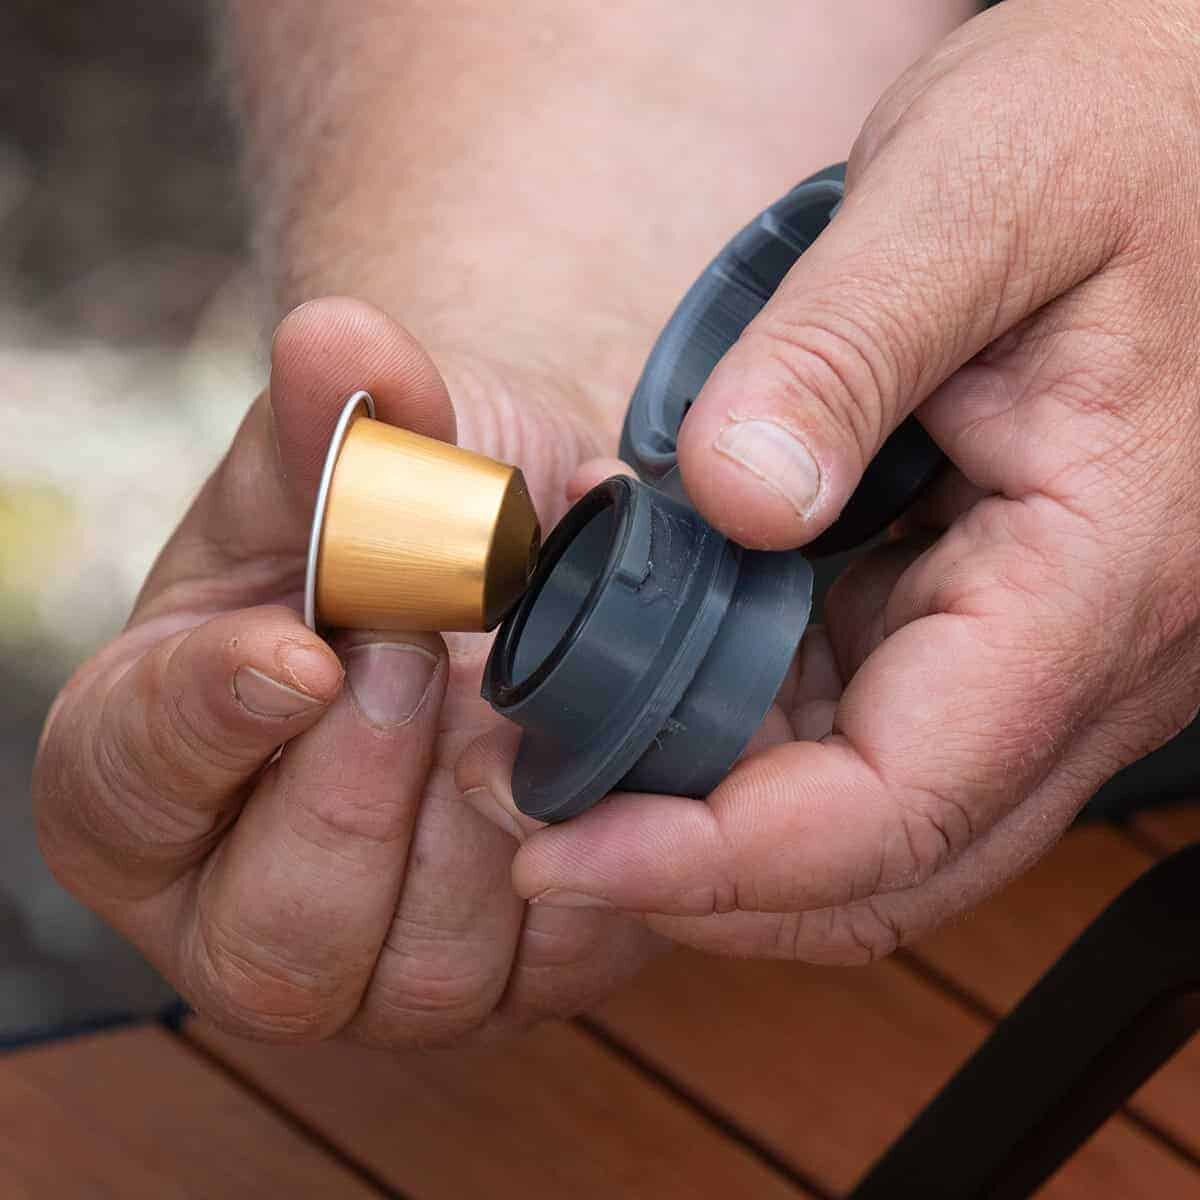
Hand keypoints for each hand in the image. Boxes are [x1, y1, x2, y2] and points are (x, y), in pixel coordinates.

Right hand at [34, 297, 659, 1043]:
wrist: (519, 580)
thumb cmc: (405, 523)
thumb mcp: (365, 467)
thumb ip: (339, 422)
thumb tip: (335, 337)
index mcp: (153, 775)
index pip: (128, 785)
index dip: (206, 725)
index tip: (300, 647)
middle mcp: (249, 900)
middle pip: (273, 943)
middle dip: (361, 794)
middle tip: (424, 658)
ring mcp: (387, 965)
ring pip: (424, 978)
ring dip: (484, 828)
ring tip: (518, 704)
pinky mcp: (514, 976)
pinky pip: (555, 964)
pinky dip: (593, 857)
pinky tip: (600, 763)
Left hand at [460, 0, 1199, 960]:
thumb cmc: (1133, 120)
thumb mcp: (980, 186)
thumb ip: (846, 347)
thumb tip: (733, 496)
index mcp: (1101, 575)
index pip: (900, 803)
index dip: (719, 862)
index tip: (563, 854)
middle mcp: (1092, 651)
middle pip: (888, 851)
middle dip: (706, 871)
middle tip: (540, 824)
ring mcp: (1049, 645)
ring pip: (877, 811)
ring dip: (722, 810)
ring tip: (576, 759)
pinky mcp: (999, 611)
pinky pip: (874, 723)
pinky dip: (760, 734)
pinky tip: (664, 682)